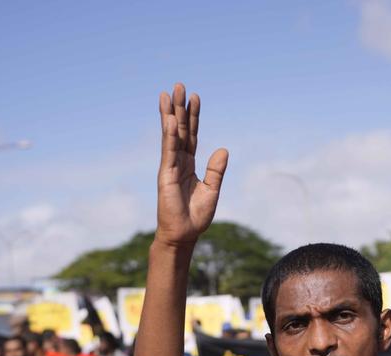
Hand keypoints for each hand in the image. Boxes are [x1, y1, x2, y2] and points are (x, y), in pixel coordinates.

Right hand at [155, 83, 228, 248]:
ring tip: (169, 93)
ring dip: (170, 114)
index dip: (194, 116)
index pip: (192, 135)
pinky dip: (170, 135)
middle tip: (179, 85)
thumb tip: (224, 149)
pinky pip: (169, 151)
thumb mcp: (212, 190)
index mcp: (190, 164)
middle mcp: (178, 161)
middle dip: (179, 108)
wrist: (184, 234)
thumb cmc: (196, 216)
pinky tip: (170, 120)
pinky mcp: (166, 175)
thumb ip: (216, 170)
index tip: (195, 97)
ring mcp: (170, 166)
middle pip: (180, 129)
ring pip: (171, 135)